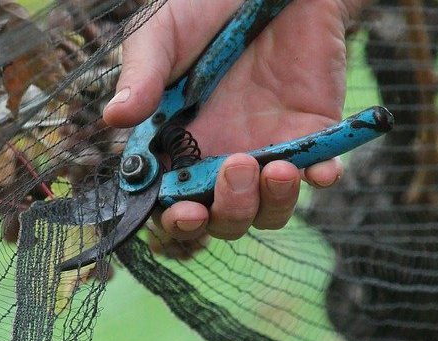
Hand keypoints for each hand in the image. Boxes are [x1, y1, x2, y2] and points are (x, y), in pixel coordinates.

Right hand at [104, 0, 351, 241]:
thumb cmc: (202, 7)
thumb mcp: (162, 35)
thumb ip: (141, 77)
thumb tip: (114, 118)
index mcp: (178, 148)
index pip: (174, 205)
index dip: (177, 221)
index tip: (183, 212)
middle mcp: (221, 160)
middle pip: (224, 219)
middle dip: (228, 212)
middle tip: (235, 168)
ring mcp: (268, 150)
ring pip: (270, 209)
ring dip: (272, 203)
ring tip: (276, 169)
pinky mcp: (312, 133)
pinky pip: (321, 170)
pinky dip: (323, 177)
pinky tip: (321, 171)